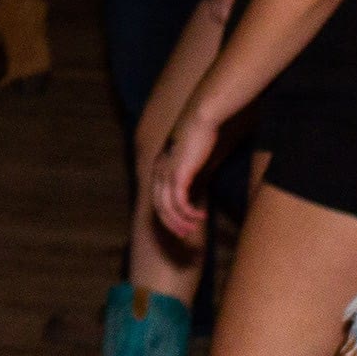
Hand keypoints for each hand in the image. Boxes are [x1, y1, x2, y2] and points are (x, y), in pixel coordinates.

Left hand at [150, 109, 221, 242]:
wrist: (200, 120)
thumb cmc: (197, 136)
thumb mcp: (188, 158)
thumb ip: (186, 172)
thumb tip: (191, 187)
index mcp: (158, 168)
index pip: (156, 200)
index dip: (167, 216)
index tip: (180, 226)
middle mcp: (158, 172)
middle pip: (159, 208)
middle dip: (172, 224)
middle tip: (185, 235)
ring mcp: (166, 174)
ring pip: (168, 208)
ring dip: (181, 221)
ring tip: (194, 229)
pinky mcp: (178, 174)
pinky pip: (180, 202)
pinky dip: (188, 213)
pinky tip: (199, 216)